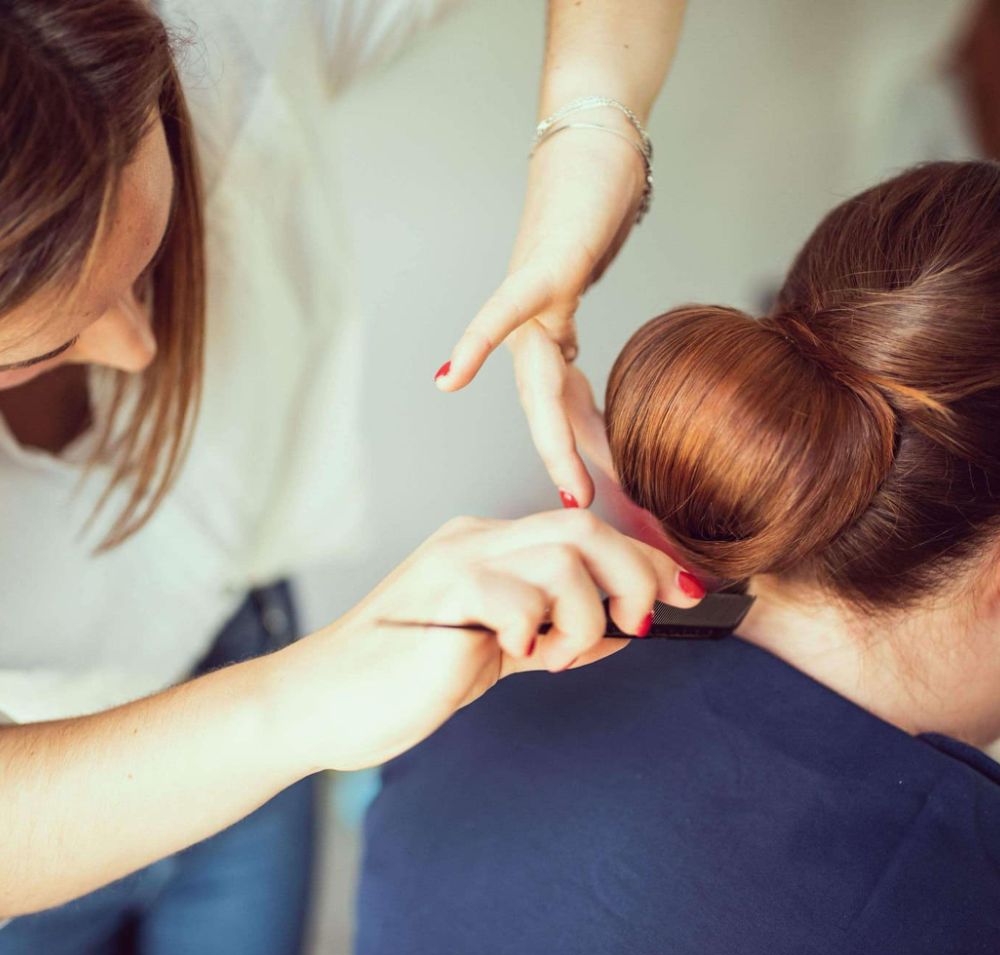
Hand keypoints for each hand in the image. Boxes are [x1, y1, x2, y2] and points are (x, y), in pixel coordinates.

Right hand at [275, 508, 698, 771]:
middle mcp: (473, 542)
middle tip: (640, 624)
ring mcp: (456, 565)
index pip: (583, 532)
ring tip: (557, 656)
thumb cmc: (400, 678)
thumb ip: (547, 634)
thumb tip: (623, 629)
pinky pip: (519, 596)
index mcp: (485, 547)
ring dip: (587, 616)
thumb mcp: (491, 652)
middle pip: (585, 528)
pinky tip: (521, 657)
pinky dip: (539, 630)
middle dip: (636, 574)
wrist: (317, 701)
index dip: (644, 558)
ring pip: (564, 556)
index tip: (685, 590)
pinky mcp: (442, 598)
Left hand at [434, 123, 647, 507]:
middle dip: (562, 457)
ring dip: (552, 431)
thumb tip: (569, 371)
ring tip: (575, 484)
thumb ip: (572, 331)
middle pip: (543, 402)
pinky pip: (511, 305)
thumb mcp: (586, 289)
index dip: (573, 453)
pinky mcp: (547, 262)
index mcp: (547, 336)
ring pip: (537, 373)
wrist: (594, 148)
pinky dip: (482, 339)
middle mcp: (533, 324)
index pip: (559, 405)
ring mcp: (537, 296)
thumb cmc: (593, 215)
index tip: (590, 498)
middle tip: (581, 509)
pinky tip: (452, 374)